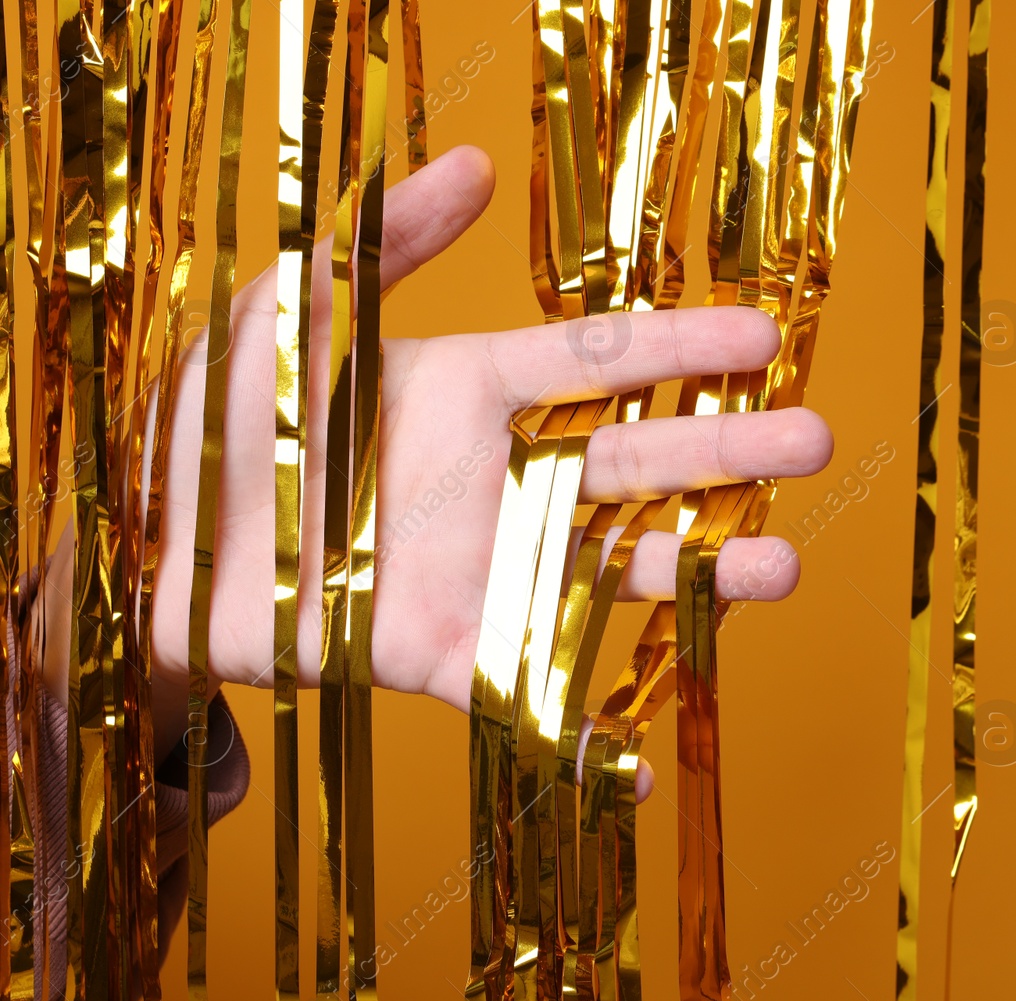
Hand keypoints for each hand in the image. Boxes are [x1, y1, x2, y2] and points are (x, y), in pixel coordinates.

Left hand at [43, 146, 831, 762]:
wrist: (142, 537)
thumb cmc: (211, 412)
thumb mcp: (291, 303)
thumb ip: (381, 240)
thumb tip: (477, 165)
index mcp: (468, 390)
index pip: (600, 361)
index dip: (683, 345)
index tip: (768, 334)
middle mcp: (494, 479)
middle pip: (635, 461)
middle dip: (727, 451)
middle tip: (815, 440)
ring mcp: (477, 567)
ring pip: (609, 570)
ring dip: (697, 573)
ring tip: (781, 571)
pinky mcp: (439, 650)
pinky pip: (526, 693)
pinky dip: (582, 737)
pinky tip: (643, 761)